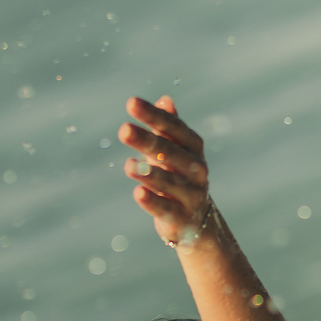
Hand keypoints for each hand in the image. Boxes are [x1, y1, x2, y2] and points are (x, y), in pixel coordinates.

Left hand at [118, 95, 211, 247]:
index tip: (131, 103)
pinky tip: (138, 193)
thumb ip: (168, 128)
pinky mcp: (182, 219)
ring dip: (148, 173)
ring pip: (168, 182)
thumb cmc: (179, 176)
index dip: (153, 116)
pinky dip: (152, 201)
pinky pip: (166, 209)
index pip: (173, 127)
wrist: (197, 220)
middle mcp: (197, 169)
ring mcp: (191, 195)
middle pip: (169, 152)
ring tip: (128, 165)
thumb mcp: (175, 150)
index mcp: (194, 147)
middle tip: (123, 130)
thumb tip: (164, 100)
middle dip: (146, 141)